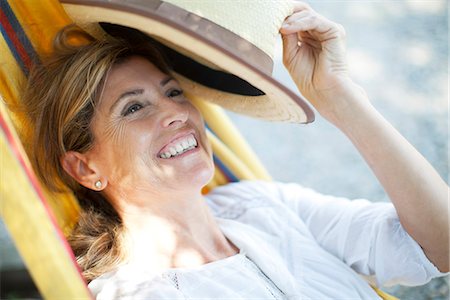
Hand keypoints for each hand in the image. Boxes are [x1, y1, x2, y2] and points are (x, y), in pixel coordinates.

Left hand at [280, 2, 359, 120]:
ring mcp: (328, 29)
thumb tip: (280, 21)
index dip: (282, 16)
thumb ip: (287, 37)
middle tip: (271, 14)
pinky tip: (286, 29)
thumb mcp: (290, 54)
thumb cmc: (307, 77)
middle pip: (302, 10)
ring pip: (307, 14)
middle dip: (286, 11)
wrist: (322, 91)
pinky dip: (299, 23)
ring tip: (278, 27)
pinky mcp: (335, 31)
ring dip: (290, 19)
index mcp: (309, 34)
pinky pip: (314, 20)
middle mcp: (319, 29)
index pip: (295, 16)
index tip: (265, 17)